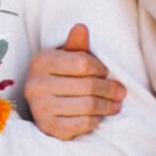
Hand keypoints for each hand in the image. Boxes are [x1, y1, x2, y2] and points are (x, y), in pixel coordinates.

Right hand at [24, 23, 124, 141]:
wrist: (42, 105)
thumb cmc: (60, 76)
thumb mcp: (66, 57)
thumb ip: (76, 45)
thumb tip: (80, 28)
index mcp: (41, 62)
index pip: (82, 63)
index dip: (99, 68)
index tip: (105, 73)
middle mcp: (36, 85)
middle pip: (87, 86)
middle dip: (109, 89)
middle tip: (120, 92)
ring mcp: (40, 108)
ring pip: (87, 106)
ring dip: (107, 106)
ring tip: (115, 105)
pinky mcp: (48, 127)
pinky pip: (81, 124)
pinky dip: (95, 121)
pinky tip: (99, 117)